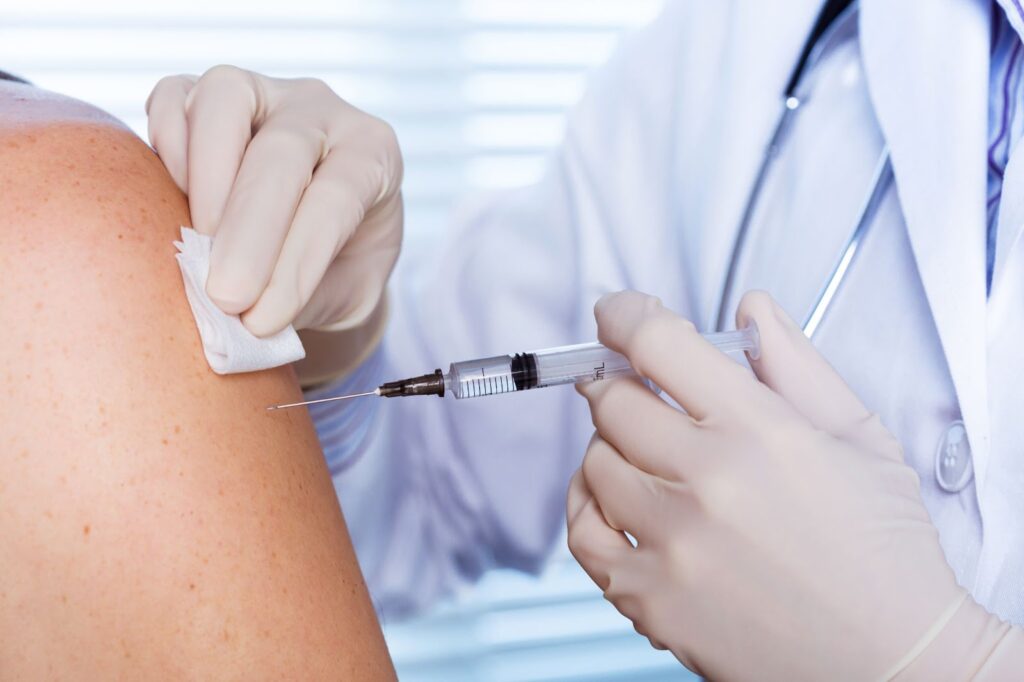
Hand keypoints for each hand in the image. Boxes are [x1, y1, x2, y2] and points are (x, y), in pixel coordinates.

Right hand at [146, 66, 401, 336]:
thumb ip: (306, 297)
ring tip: (196, 247)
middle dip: (250, 231)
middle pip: (283, 152)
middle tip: (225, 296)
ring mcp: (263, 92)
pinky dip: (168, 148)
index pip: (337, 197)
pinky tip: (173, 202)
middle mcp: (322, 111)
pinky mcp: (203, 93)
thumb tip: (244, 320)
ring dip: (205, 180)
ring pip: (226, 100)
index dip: (298, 260)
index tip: (262, 320)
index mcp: (372, 154)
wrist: (317, 241)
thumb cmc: (337, 267)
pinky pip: (175, 98)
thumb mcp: (347, 291)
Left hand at [567, 290, 1004, 679]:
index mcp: (760, 432)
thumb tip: (750, 309)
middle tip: (641, 391)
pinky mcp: (651, 598)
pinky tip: (616, 499)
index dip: (626, 315)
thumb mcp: (861, 439)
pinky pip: (582, 533)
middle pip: (614, 402)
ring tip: (649, 454)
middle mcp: (708, 482)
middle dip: (621, 384)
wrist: (891, 662)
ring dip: (612, 446)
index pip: (658, 345)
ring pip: (595, 462)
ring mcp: (672, 544)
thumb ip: (796, 365)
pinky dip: (588, 504)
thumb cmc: (884, 554)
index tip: (618, 314)